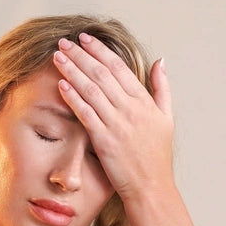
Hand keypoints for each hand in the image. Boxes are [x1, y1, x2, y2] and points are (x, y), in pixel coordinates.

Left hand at [52, 33, 174, 202]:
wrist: (151, 188)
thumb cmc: (157, 157)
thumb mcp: (167, 118)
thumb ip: (162, 88)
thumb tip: (161, 61)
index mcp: (144, 102)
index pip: (119, 68)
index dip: (100, 50)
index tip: (85, 38)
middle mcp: (131, 109)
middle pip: (102, 74)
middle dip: (81, 55)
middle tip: (63, 42)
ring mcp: (117, 124)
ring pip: (92, 90)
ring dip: (73, 71)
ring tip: (58, 57)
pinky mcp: (105, 140)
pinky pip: (86, 114)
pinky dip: (73, 98)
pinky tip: (61, 85)